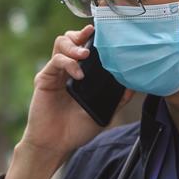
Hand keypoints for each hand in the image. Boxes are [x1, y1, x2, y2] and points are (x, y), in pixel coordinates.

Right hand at [5, 24, 132, 178]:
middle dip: (80, 34)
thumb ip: (117, 99)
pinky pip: (56, 61)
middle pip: (70, 39)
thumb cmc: (76, 129)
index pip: (84, 47)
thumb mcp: (104, 112)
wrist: (57, 144)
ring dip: (74, 45)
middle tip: (91, 36)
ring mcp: (54, 73)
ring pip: (60, 44)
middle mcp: (66, 69)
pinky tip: (78, 74)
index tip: (105, 33)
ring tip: (85, 54)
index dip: (92, 38)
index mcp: (79, 74)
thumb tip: (134, 86)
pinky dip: (68, 63)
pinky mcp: (44, 79)